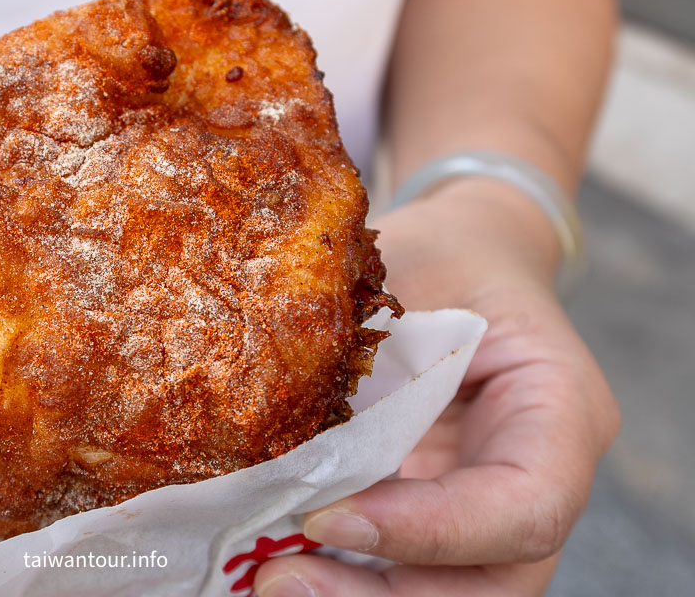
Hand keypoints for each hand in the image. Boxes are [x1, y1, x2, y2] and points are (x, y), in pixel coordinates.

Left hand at [255, 179, 619, 595]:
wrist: (465, 261)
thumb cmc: (443, 254)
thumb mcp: (408, 268)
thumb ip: (362, 334)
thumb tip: (259, 398)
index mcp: (558, 408)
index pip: (523, 506)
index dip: (428, 530)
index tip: (324, 517)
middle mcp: (540, 476)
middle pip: (494, 581)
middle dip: (386, 595)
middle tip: (278, 580)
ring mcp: (492, 506)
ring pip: (452, 589)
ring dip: (359, 594)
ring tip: (269, 578)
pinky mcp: (441, 515)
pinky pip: (407, 566)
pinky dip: (346, 573)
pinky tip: (274, 556)